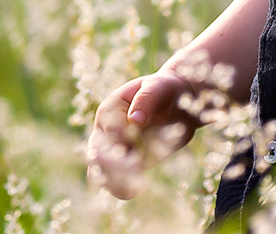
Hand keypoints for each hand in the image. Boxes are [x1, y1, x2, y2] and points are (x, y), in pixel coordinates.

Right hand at [85, 70, 199, 198]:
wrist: (179, 100)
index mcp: (109, 110)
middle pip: (95, 156)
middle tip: (135, 167)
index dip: (124, 142)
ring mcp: (116, 150)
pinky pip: (117, 182)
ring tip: (136, 185)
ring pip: (101, 174)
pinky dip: (123, 188)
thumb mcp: (159, 86)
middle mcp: (107, 132)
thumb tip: (134, 120)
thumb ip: (146, 99)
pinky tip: (136, 189)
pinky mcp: (131, 163)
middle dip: (112, 167)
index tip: (140, 146)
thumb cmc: (166, 88)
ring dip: (115, 182)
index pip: (109, 132)